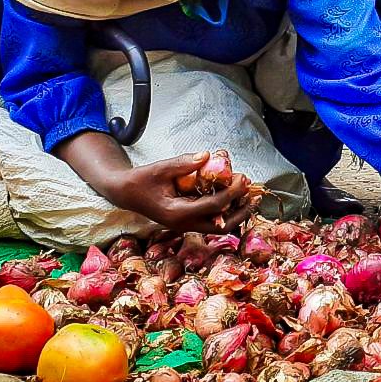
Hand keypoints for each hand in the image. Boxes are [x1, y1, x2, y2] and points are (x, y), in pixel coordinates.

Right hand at [109, 153, 255, 233]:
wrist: (126, 193)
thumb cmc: (142, 180)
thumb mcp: (160, 168)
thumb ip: (184, 163)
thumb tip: (207, 155)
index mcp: (177, 213)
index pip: (213, 206)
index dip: (231, 192)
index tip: (242, 178)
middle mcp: (184, 224)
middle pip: (221, 225)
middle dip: (241, 211)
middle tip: (254, 195)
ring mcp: (187, 225)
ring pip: (218, 226)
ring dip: (237, 213)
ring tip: (250, 197)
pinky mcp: (188, 222)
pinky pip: (212, 220)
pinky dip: (226, 211)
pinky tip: (236, 198)